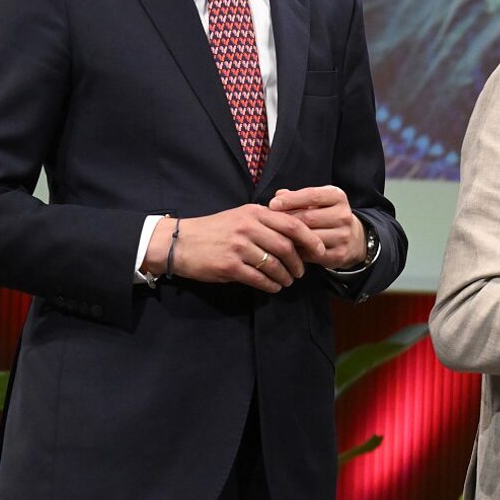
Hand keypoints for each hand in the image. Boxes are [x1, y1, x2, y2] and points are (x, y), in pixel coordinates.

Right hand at [143, 204, 315, 291]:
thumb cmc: (214, 230)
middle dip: (299, 262)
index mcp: (254, 213)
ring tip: (288, 281)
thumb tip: (296, 232)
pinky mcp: (229, 266)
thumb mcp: (240, 216)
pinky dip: (270, 284)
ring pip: (274, 264)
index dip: (310, 239)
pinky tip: (273, 287)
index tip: (319, 251)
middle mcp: (248, 227)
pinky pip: (259, 278)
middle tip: (301, 272)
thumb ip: (266, 221)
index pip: (292, 224)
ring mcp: (239, 247)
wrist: (180, 242)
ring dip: (285, 276)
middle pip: (286, 246)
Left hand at [269, 185, 367, 270]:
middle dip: (286, 220)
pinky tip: (287, 248)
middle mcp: (344, 215)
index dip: (291, 200)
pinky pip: (310, 254)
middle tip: (269, 223)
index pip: (312, 195)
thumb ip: (297, 197)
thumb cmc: (326, 215)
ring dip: (289, 237)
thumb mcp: (317, 201)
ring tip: (276, 235)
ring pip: (308, 237)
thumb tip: (278, 196)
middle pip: (308, 217)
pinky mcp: (339, 254)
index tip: (272, 204)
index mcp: (338, 197)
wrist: (353, 238)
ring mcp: (343, 236)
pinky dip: (296, 251)